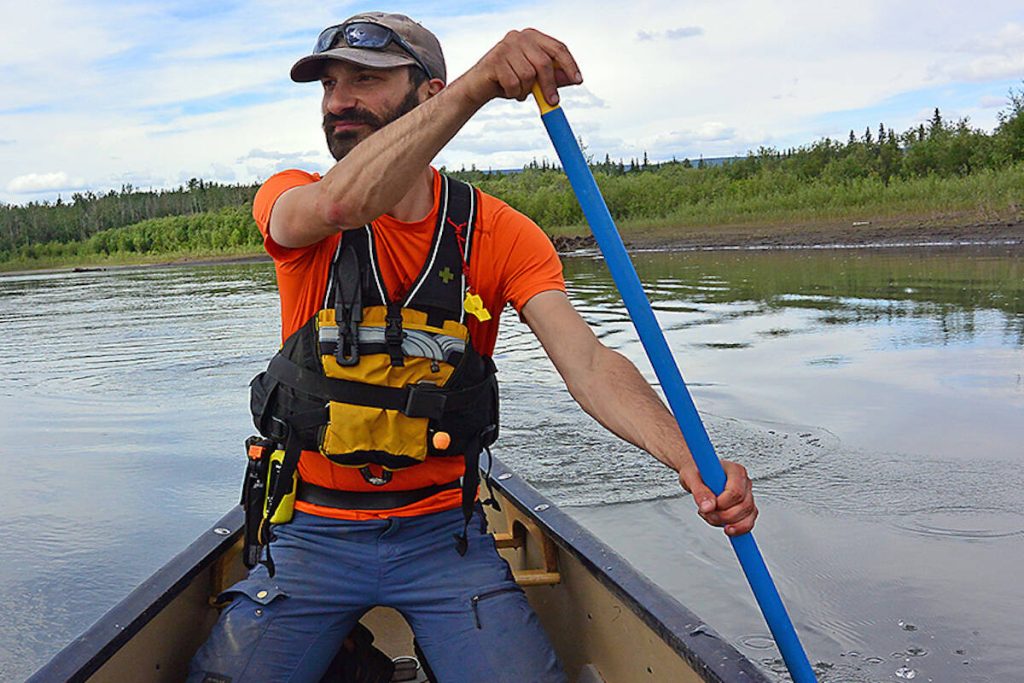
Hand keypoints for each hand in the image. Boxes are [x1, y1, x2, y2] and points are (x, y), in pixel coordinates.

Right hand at [460, 28, 582, 106]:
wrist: (478, 87)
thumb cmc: (508, 80)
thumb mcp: (534, 79)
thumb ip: (553, 76)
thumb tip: (572, 78)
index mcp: (532, 37)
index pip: (557, 48)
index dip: (569, 64)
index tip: (578, 80)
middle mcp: (520, 37)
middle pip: (544, 62)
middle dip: (549, 85)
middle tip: (552, 102)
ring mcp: (506, 46)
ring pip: (528, 75)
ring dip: (525, 90)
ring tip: (518, 91)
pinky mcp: (495, 59)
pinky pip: (514, 83)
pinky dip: (513, 93)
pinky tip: (506, 90)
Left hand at [679, 459, 757, 535]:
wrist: (697, 475)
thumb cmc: (696, 472)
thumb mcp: (691, 478)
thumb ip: (699, 492)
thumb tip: (707, 507)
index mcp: (734, 471)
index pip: (736, 491)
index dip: (722, 504)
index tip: (707, 507)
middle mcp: (744, 482)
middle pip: (744, 505)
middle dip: (723, 516)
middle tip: (706, 513)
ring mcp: (747, 496)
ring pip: (747, 516)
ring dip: (727, 522)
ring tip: (710, 516)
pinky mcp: (746, 508)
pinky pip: (747, 523)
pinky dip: (736, 529)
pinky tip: (725, 528)